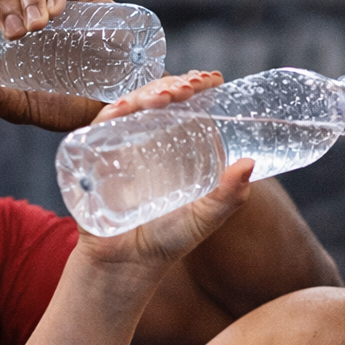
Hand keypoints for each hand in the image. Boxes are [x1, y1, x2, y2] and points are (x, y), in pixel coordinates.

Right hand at [75, 70, 255, 272]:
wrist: (127, 265)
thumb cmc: (168, 240)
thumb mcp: (206, 217)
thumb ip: (229, 196)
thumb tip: (250, 163)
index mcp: (175, 144)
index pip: (184, 103)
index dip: (195, 84)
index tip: (211, 79)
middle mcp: (146, 138)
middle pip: (157, 97)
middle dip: (173, 85)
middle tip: (191, 88)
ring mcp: (120, 145)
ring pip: (132, 105)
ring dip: (148, 94)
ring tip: (168, 97)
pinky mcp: (94, 156)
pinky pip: (101, 125)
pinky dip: (113, 112)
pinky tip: (128, 108)